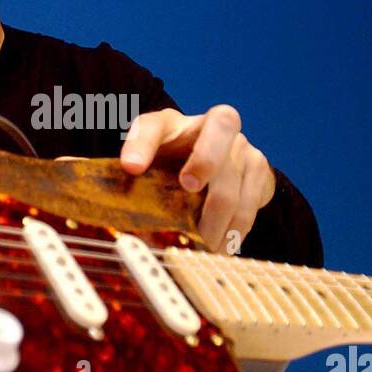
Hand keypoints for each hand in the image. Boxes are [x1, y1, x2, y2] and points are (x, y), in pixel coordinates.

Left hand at [119, 105, 275, 252]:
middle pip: (220, 126)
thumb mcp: (150, 169)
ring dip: (218, 215)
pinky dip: (235, 229)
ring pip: (235, 175)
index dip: (142, 144)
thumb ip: (132, 182)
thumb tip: (111, 216)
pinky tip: (220, 247)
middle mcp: (211, 125)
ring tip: (203, 244)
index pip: (152, 125)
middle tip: (188, 187)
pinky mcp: (260, 170)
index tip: (131, 168)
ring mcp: (241, 146)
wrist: (214, 167)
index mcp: (170, 124)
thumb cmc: (172, 168)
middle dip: (205, 157)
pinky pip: (251, 201)